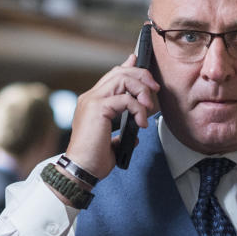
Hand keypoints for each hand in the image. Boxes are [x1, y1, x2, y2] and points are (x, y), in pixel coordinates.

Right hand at [65, 53, 158, 178]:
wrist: (82, 170)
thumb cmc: (93, 159)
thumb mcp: (111, 141)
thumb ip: (121, 132)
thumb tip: (136, 132)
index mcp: (92, 103)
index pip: (112, 76)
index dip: (128, 67)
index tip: (141, 65)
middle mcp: (90, 98)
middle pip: (119, 72)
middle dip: (141, 76)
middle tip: (154, 90)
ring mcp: (92, 101)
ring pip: (123, 78)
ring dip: (141, 89)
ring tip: (148, 107)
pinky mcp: (98, 108)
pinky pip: (126, 99)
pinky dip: (139, 109)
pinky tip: (142, 123)